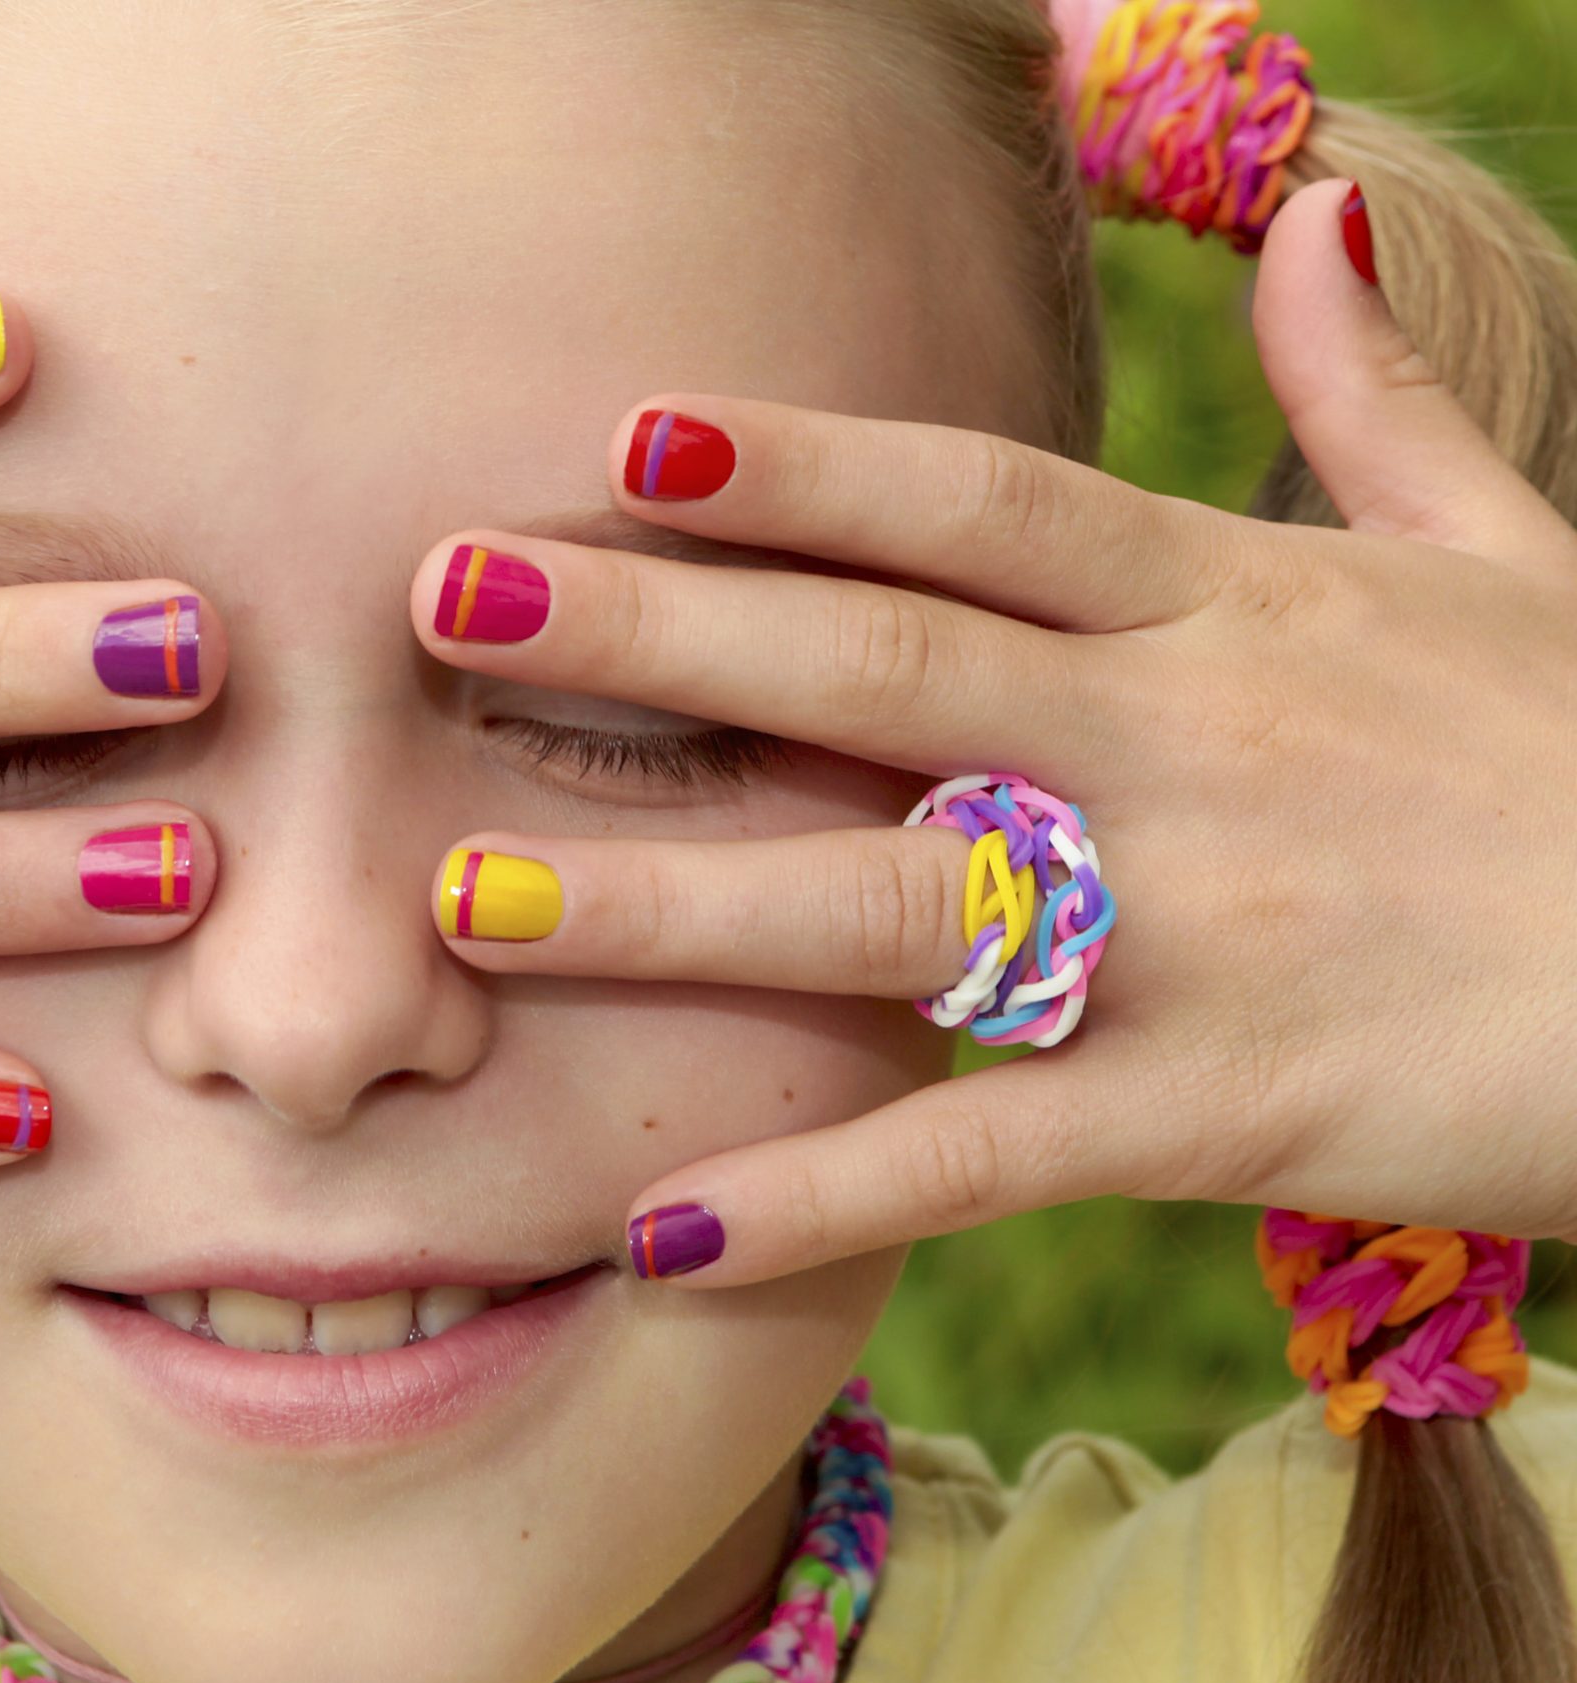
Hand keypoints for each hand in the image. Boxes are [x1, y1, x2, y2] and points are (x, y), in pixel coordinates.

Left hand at [411, 177, 1576, 1285]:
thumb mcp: (1509, 550)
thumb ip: (1380, 401)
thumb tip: (1322, 227)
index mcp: (1232, 607)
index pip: (978, 507)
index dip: (804, 464)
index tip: (624, 435)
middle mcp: (1184, 749)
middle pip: (879, 669)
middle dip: (655, 635)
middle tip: (439, 599)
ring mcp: (1196, 933)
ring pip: (892, 904)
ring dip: (670, 904)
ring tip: (466, 903)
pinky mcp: (1224, 1111)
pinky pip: (984, 1152)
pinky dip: (817, 1190)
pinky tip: (657, 1229)